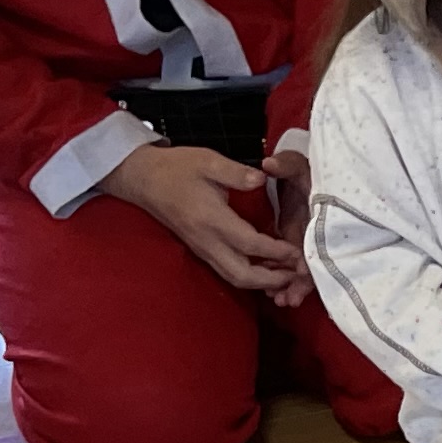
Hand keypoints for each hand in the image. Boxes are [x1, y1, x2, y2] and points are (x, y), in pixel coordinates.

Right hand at [98, 141, 302, 294]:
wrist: (143, 179)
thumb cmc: (176, 168)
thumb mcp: (207, 160)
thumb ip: (236, 172)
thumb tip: (262, 178)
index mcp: (211, 219)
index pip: (250, 244)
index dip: (277, 252)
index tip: (298, 252)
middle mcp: (207, 241)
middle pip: (243, 275)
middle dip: (272, 280)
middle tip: (297, 273)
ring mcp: (203, 249)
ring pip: (235, 278)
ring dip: (262, 282)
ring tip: (287, 275)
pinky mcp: (201, 251)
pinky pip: (228, 272)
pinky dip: (250, 276)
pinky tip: (267, 268)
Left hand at [263, 144, 314, 305]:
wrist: (314, 175)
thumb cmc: (307, 170)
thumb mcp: (297, 164)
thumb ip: (286, 165)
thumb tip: (269, 165)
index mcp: (317, 217)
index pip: (316, 241)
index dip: (310, 257)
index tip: (302, 271)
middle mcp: (314, 234)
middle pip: (311, 264)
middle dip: (300, 283)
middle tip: (287, 299)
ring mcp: (304, 241)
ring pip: (301, 270)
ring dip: (291, 286)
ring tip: (279, 301)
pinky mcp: (294, 244)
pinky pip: (290, 266)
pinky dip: (283, 278)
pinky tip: (272, 292)